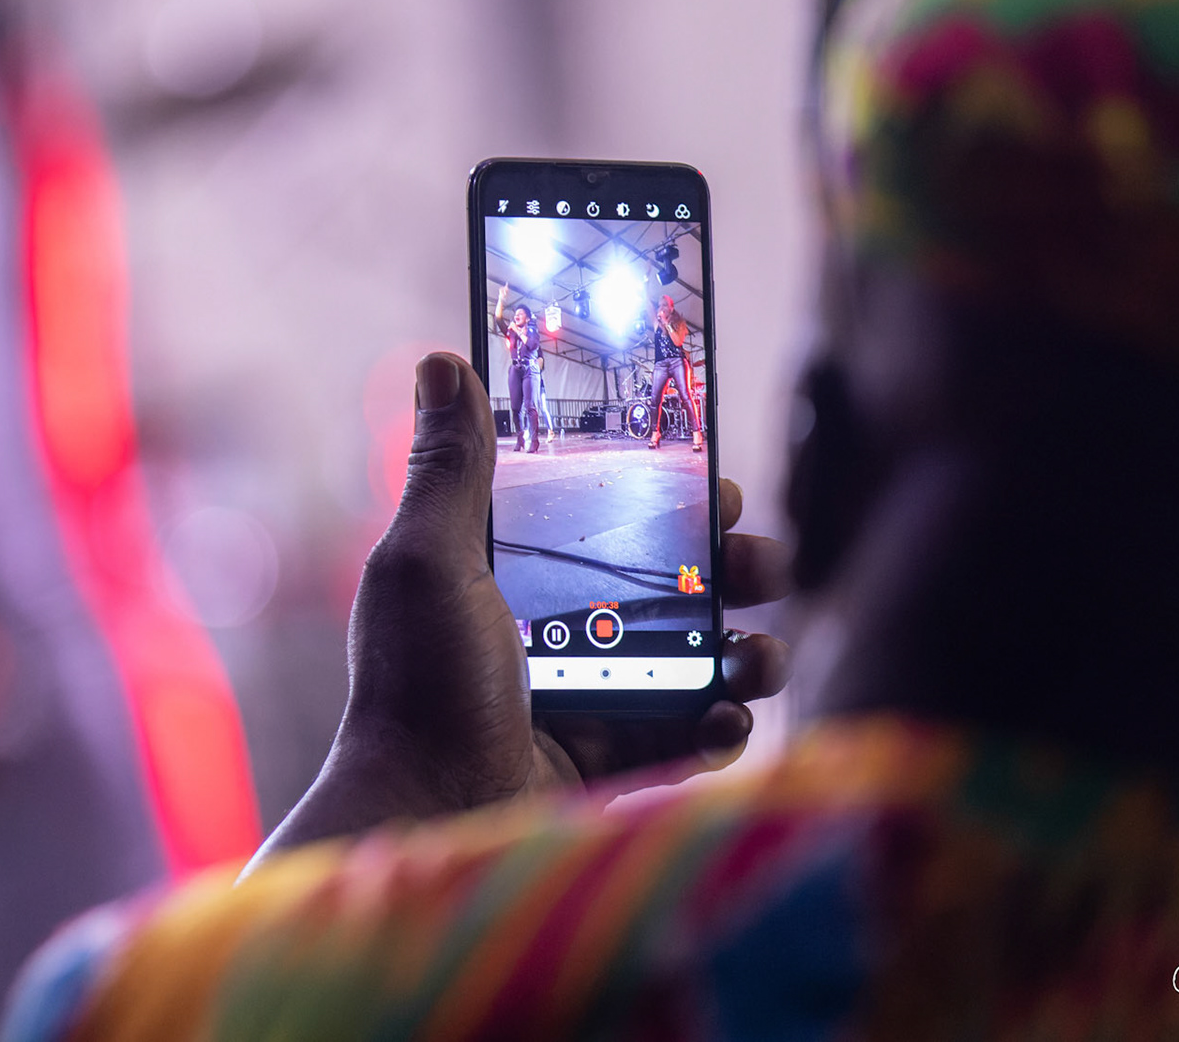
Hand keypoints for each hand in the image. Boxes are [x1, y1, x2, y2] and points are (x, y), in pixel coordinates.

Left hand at [254, 353, 789, 861]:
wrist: (424, 817)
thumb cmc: (417, 686)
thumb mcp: (428, 562)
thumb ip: (450, 469)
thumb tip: (442, 361)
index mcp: (511, 573)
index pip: (603, 516)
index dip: (666, 495)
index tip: (712, 478)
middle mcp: (554, 629)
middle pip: (666, 584)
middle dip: (728, 570)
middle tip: (759, 562)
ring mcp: (586, 698)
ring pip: (691, 660)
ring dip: (743, 651)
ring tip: (761, 654)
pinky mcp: (609, 763)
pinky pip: (685, 737)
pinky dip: (719, 727)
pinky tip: (729, 716)